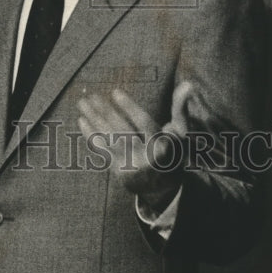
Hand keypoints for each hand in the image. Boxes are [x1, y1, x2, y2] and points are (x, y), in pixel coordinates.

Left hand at [77, 82, 193, 213]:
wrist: (164, 188)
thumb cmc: (174, 151)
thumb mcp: (181, 132)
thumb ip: (181, 108)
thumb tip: (188, 83)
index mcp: (163, 147)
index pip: (143, 124)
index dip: (129, 107)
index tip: (115, 92)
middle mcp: (145, 158)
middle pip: (122, 131)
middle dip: (105, 112)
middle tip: (92, 96)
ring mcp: (130, 166)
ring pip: (109, 140)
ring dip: (94, 120)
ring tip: (84, 103)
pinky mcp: (118, 172)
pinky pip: (103, 151)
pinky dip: (92, 135)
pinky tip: (83, 120)